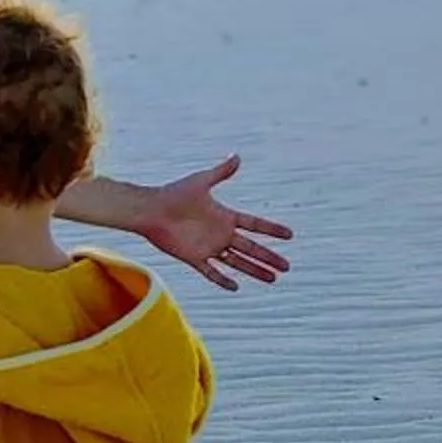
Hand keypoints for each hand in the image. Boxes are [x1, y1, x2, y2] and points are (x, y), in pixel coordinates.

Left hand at [133, 154, 294, 290]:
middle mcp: (219, 234)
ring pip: (237, 262)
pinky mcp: (194, 258)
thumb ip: (221, 172)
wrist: (151, 210)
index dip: (271, 230)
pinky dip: (222, 280)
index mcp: (224, 216)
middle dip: (268, 257)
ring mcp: (208, 247)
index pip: (254, 225)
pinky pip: (211, 272)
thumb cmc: (174, 194)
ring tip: (272, 279)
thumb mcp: (201, 182)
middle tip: (286, 266)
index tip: (289, 235)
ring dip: (254, 270)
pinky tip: (236, 287)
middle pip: (250, 248)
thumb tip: (237, 156)